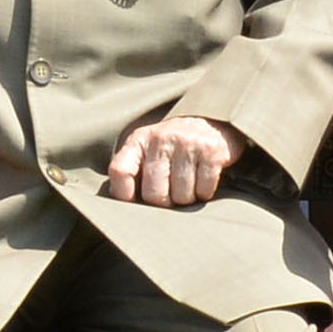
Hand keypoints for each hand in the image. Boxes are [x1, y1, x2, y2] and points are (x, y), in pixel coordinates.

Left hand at [102, 116, 236, 207]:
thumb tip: (123, 204)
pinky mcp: (211, 150)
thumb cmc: (173, 149)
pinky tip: (203, 180)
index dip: (124, 194)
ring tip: (188, 185)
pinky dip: (205, 193)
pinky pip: (204, 190)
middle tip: (171, 194)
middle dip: (164, 203)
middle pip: (154, 194)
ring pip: (181, 196)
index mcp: (139, 140)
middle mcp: (161, 138)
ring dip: (186, 199)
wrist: (212, 127)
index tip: (134, 201)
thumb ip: (132, 172)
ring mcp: (187, 142)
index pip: (120, 171)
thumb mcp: (148, 152)